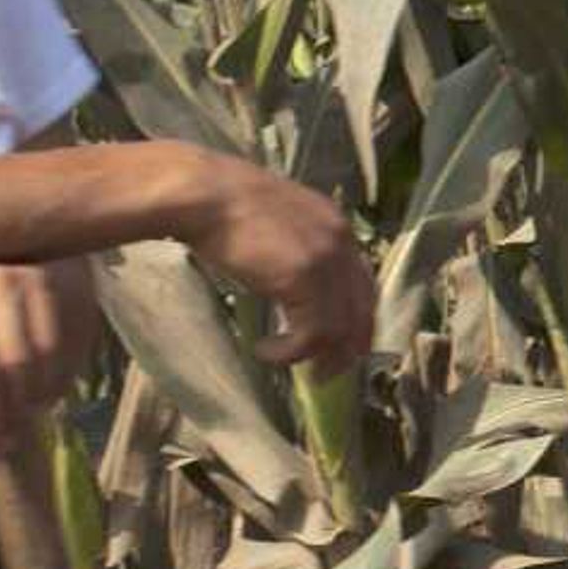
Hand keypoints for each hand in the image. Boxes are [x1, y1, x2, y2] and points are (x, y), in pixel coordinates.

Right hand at [193, 163, 374, 369]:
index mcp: (337, 227)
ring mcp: (326, 259)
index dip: (357, 322)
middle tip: (322, 375)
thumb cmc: (223, 208)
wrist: (203, 193)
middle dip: (346, 349)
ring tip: (281, 360)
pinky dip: (290, 352)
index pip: (364, 286)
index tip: (341, 348)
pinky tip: (264, 350)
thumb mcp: (276, 226)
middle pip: (362, 311)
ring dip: (311, 355)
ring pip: (339, 328)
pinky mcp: (303, 277)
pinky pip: (313, 333)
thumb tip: (293, 286)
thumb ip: (296, 250)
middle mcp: (341, 243)